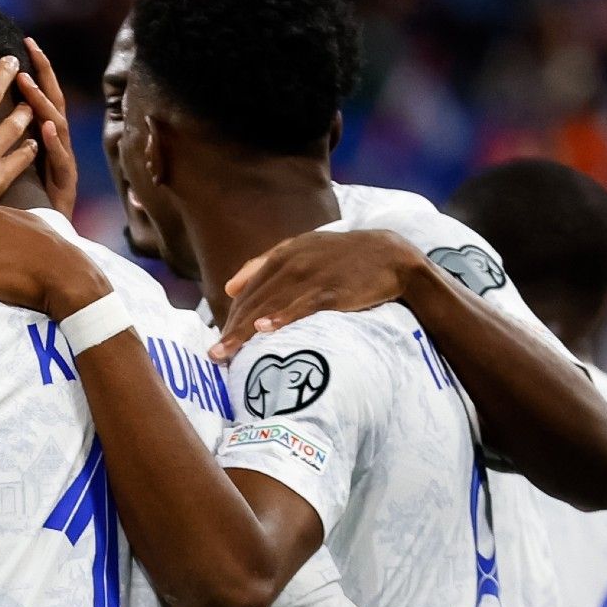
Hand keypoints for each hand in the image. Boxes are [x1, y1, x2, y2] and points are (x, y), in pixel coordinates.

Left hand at [18, 37, 76, 217]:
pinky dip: (53, 144)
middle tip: (30, 50)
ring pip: (56, 125)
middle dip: (44, 74)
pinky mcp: (63, 183)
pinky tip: (45, 129)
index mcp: (43, 136)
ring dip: (43, 103)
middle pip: (52, 101)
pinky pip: (58, 161)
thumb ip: (8, 137)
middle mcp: (56, 143)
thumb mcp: (17, 166)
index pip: (37, 95)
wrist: (47, 241)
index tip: (24, 42)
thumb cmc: (26, 202)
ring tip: (29, 84)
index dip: (35, 69)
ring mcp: (62, 161)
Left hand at [208, 229, 426, 362]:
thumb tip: (229, 288)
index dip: (232, 316)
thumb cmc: (342, 257)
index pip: (249, 290)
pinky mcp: (333, 291)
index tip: (218, 341)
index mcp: (283, 255)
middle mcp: (293, 263)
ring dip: (246, 330)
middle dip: (232, 329)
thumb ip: (262, 265)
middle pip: (255, 301)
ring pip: (271, 305)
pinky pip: (303, 306)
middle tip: (215, 356)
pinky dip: (283, 316)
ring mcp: (312, 277)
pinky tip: (265, 329)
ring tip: (226, 352)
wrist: (391, 254)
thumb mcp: (301, 250)